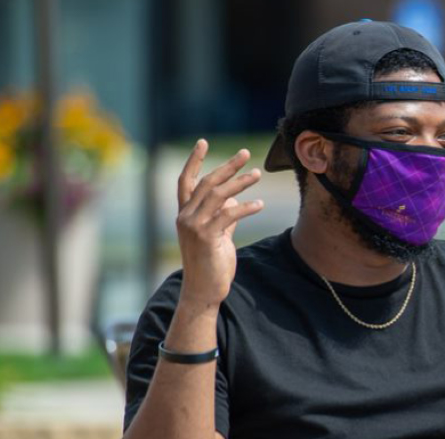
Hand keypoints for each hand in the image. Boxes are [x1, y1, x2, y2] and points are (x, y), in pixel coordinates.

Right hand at [175, 140, 263, 307]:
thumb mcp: (218, 235)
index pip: (186, 181)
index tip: (203, 142)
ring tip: (258, 174)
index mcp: (185, 214)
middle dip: (226, 166)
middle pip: (206, 183)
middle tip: (245, 153)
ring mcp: (193, 227)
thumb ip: (223, 215)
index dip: (194, 161)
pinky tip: (260, 203)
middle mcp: (185, 217)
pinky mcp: (205, 237)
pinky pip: (228, 215)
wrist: (204, 290)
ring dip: (240, 183)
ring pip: (217, 195)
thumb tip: (233, 197)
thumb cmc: (212, 263)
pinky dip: (245, 207)